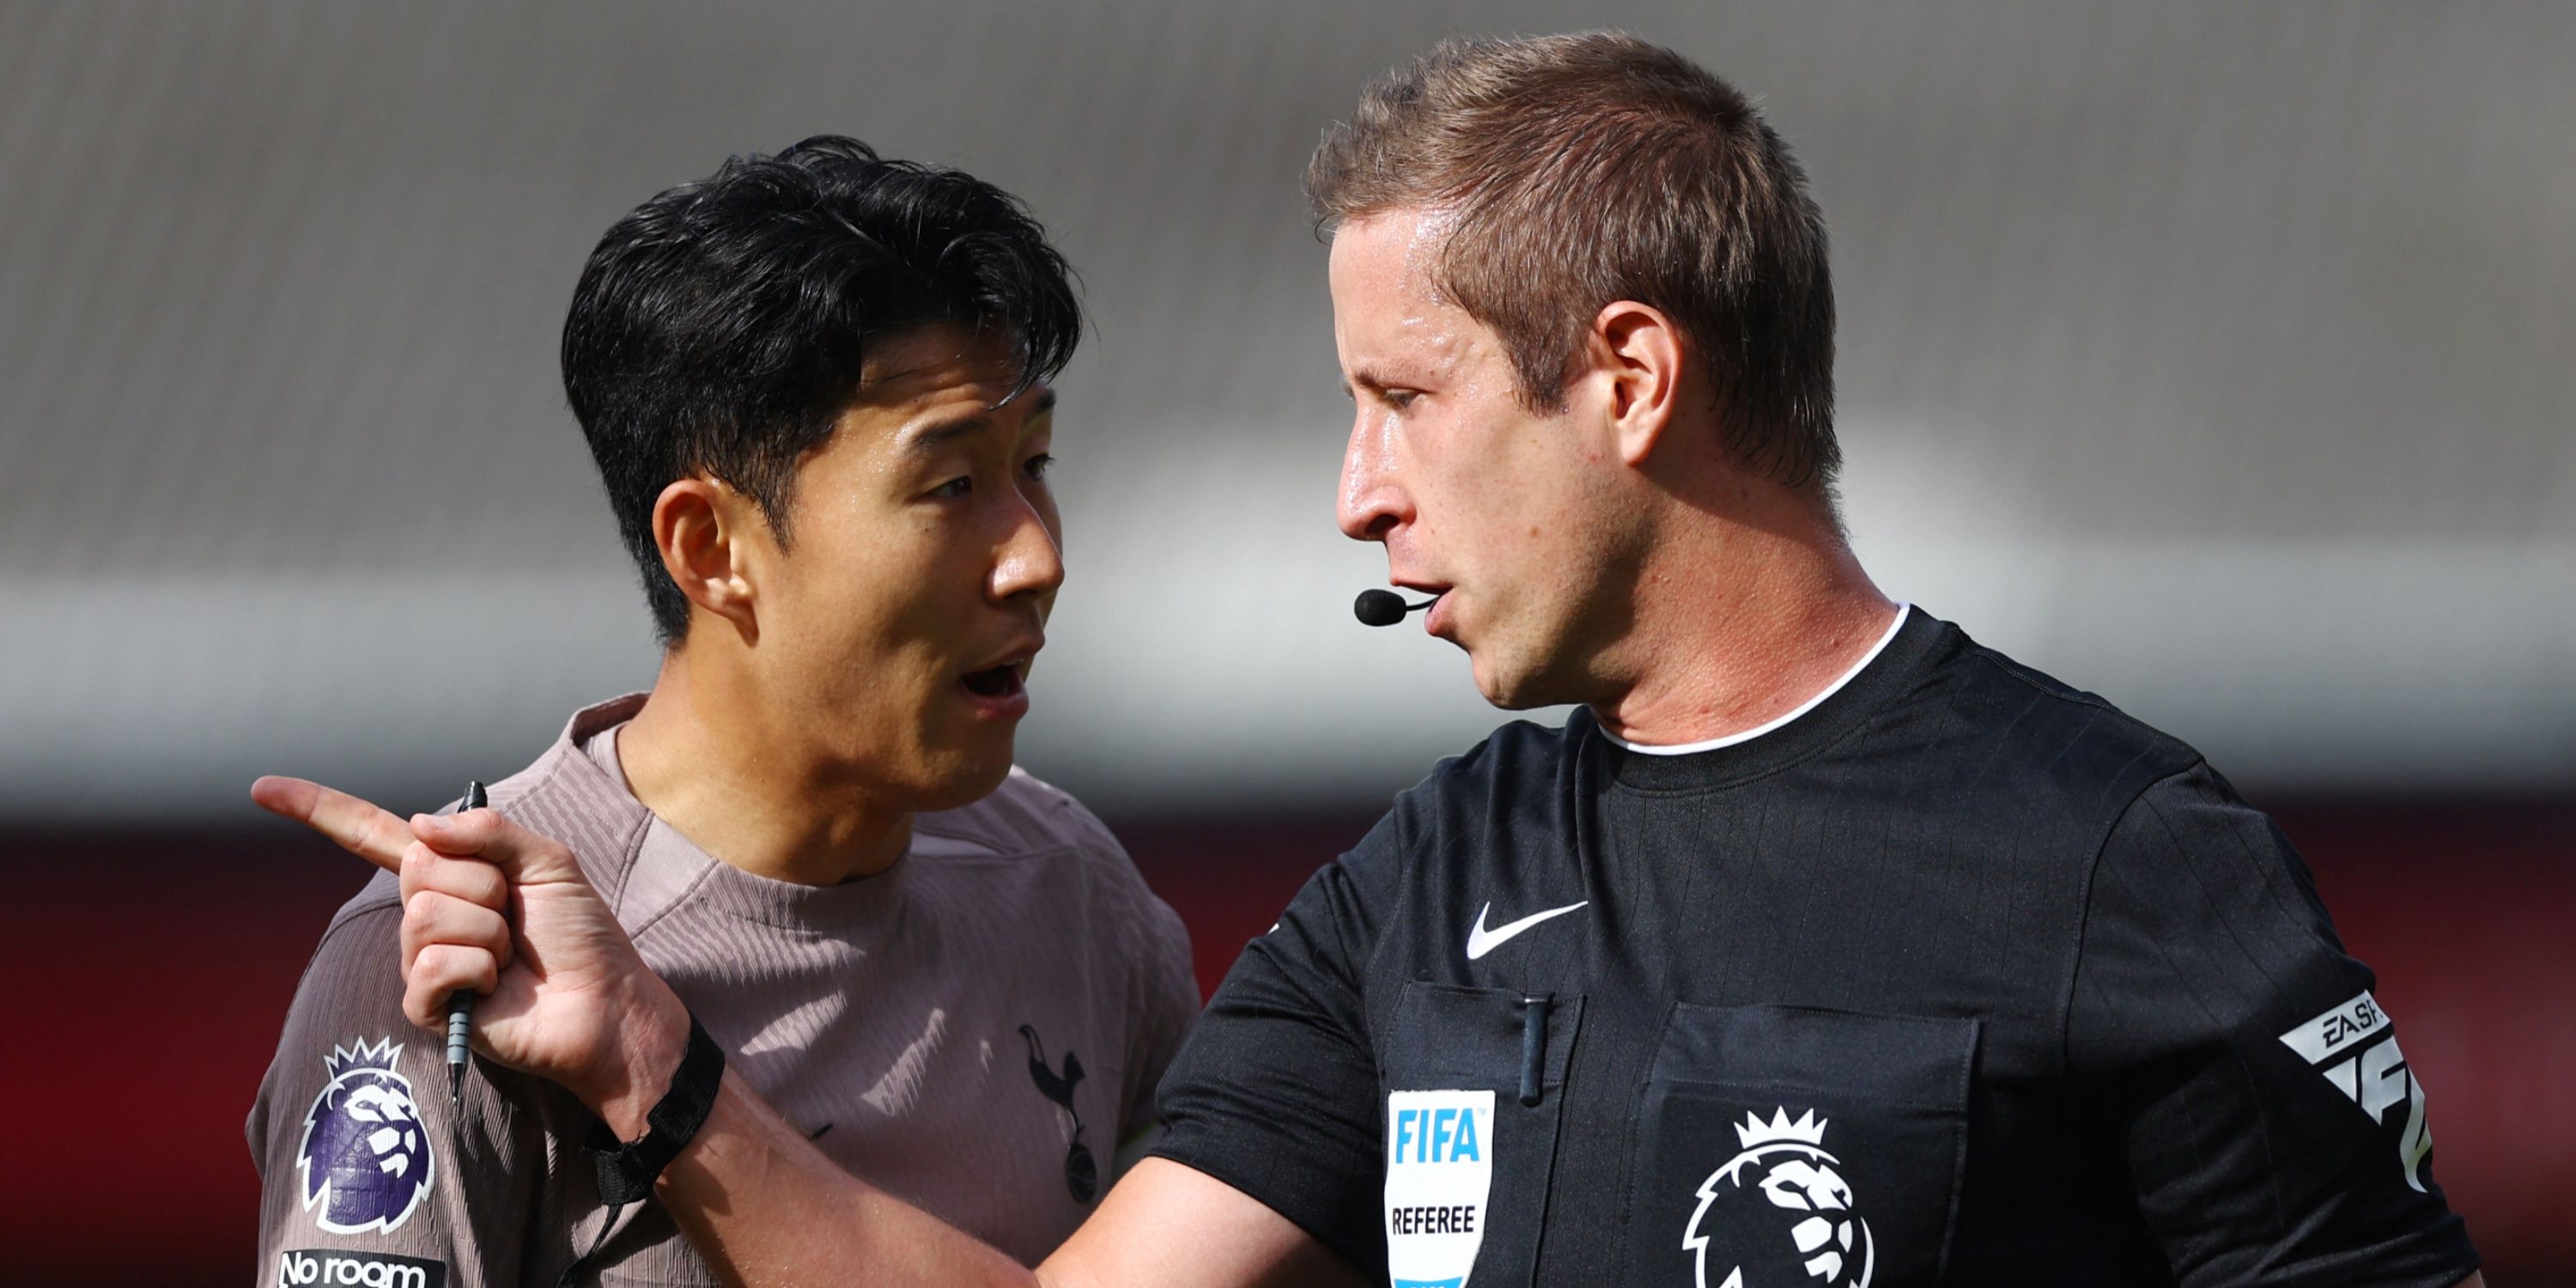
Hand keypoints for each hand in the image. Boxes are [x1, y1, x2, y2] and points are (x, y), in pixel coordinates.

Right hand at [251, 776, 688, 1135]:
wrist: (604, 1002)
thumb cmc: (579, 935)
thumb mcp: (547, 860)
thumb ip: (488, 831)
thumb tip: (420, 822)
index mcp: (449, 873)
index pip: (373, 835)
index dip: (319, 810)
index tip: (262, 789)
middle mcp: (425, 912)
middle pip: (420, 866)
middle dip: (484, 884)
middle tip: (516, 916)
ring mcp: (420, 959)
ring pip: (428, 914)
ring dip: (488, 930)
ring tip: (511, 955)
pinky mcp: (424, 1004)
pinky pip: (434, 962)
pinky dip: (479, 968)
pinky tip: (494, 988)